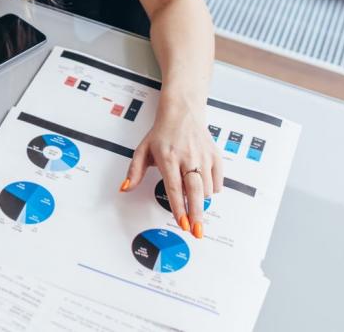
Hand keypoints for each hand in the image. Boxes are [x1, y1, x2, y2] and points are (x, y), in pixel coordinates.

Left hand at [120, 101, 222, 237]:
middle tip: (196, 231)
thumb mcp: (143, 150)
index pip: (174, 188)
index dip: (179, 208)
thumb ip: (134, 171)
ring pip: (206, 189)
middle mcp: (188, 157)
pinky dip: (211, 190)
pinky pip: (218, 181)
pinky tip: (203, 188)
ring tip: (193, 200)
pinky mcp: (215, 155)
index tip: (182, 224)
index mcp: (168, 157)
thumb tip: (125, 188)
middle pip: (195, 191)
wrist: (182, 112)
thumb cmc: (162, 133)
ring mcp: (203, 156)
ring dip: (200, 200)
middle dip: (196, 214)